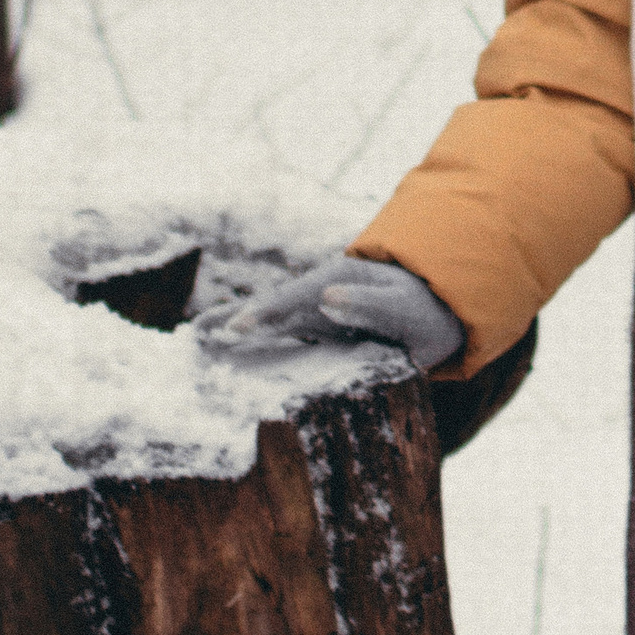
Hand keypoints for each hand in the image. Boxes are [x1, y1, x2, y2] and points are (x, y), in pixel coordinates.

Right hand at [213, 252, 463, 372]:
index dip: (263, 313)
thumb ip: (366, 303)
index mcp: (335, 280)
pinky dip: (255, 340)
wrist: (439, 306)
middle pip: (268, 306)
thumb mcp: (400, 306)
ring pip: (269, 321)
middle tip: (194, 334)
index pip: (290, 299)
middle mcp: (319, 293)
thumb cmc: (421, 308)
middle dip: (232, 318)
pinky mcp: (319, 328)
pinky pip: (281, 335)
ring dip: (235, 329)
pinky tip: (232, 354)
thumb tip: (325, 298)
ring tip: (197, 339)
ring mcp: (316, 310)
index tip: (236, 329)